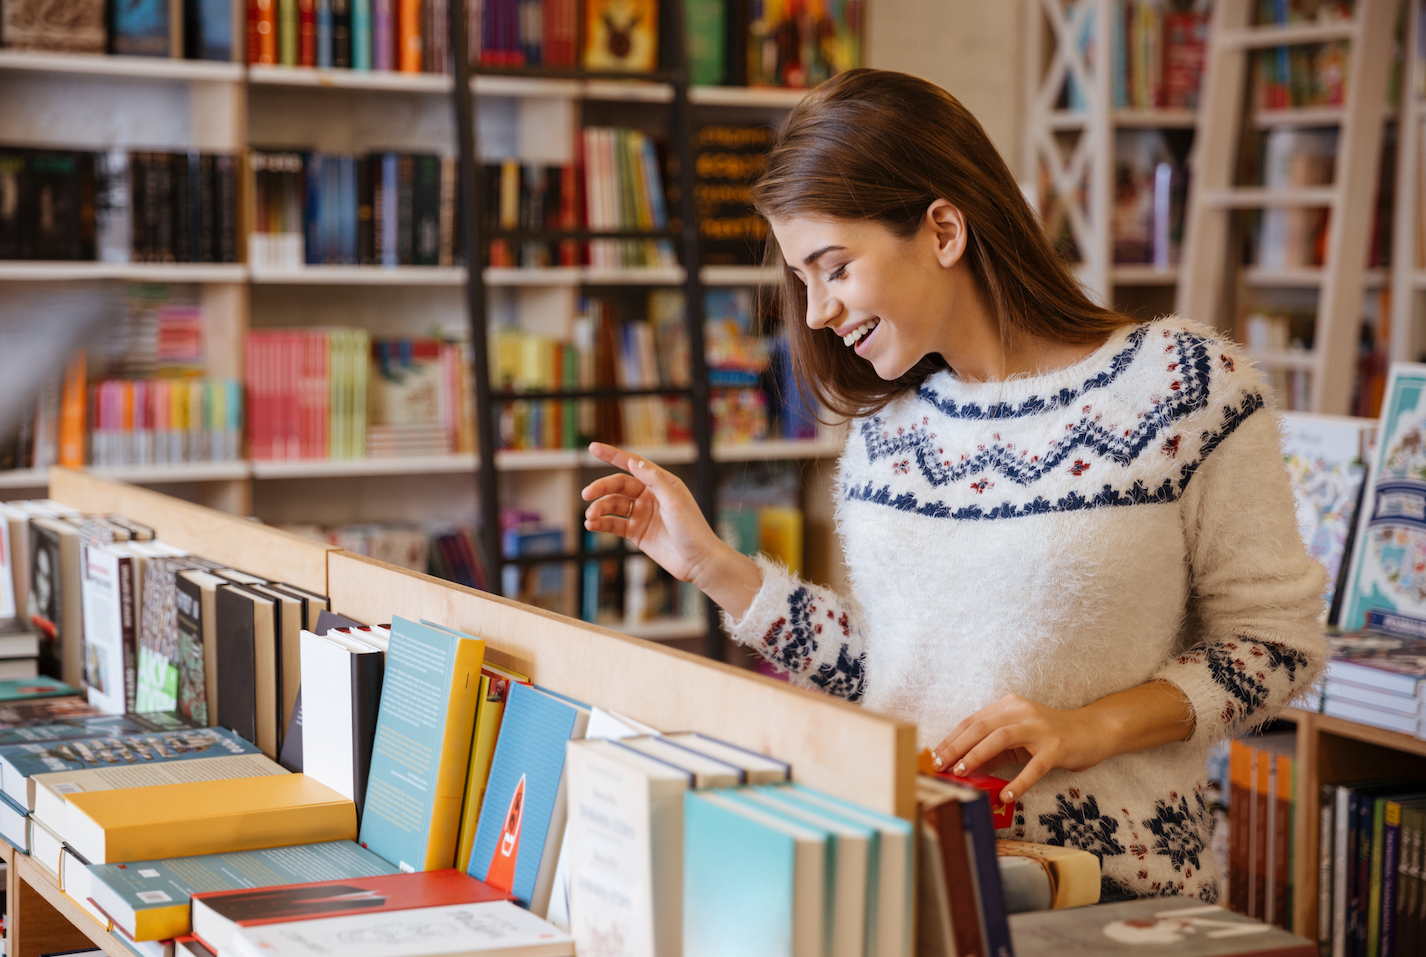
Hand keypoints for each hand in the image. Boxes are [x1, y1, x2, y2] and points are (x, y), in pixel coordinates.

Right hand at [581, 443, 724, 585]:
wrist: (698, 562)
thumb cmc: (692, 529)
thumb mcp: (674, 501)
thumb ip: (654, 480)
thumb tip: (632, 462)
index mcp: (662, 483)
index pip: (633, 464)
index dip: (612, 455)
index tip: (593, 448)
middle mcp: (650, 496)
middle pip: (618, 486)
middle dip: (601, 488)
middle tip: (586, 494)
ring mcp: (642, 514)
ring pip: (614, 505)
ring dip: (599, 508)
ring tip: (590, 517)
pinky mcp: (637, 533)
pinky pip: (614, 524)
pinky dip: (601, 523)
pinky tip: (592, 525)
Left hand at [929, 694, 1118, 805]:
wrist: (1092, 731)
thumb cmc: (1049, 736)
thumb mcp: (1017, 738)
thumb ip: (992, 750)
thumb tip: (962, 767)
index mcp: (1008, 706)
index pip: (972, 721)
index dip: (951, 739)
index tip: (933, 756)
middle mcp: (1021, 712)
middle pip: (980, 727)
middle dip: (956, 747)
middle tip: (939, 766)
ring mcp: (1040, 728)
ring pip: (1000, 738)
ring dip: (977, 756)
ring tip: (961, 774)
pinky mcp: (1056, 748)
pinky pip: (1034, 766)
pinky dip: (1017, 782)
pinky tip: (1004, 795)